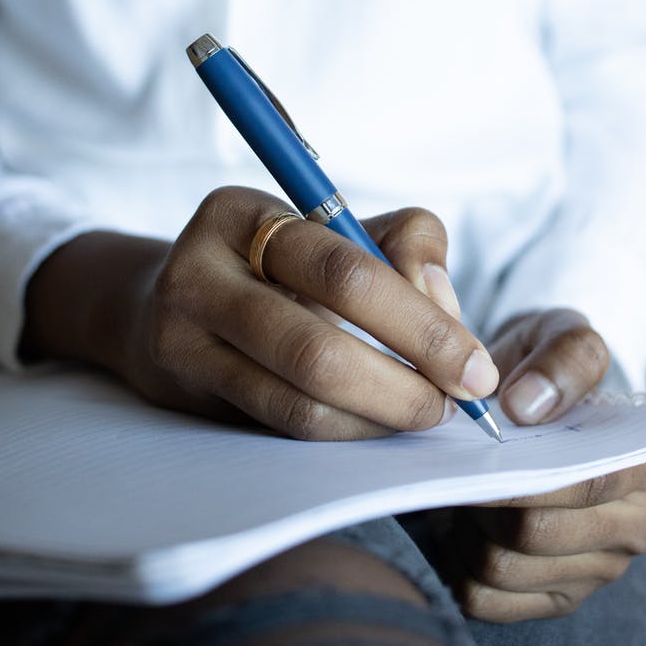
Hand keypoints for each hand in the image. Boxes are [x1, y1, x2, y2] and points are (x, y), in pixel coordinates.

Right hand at [21, 188, 498, 440]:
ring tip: (423, 414)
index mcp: (243, 213)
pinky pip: (279, 425)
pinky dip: (343, 432)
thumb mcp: (339, 227)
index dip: (422, 324)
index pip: (346, 272)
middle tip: (456, 405)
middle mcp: (200, 272)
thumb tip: (446, 309)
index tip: (477, 366)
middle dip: (404, 385)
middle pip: (318, 346)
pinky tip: (376, 425)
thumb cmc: (281, 263)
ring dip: (377, 419)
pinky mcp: (183, 391)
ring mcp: (181, 337)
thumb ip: (407, 248)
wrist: (168, 303)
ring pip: (298, 400)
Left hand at [439, 308, 645, 620]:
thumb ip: (561, 357)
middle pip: (538, 534)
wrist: (532, 393)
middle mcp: (638, 525)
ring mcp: (598, 569)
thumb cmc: (550, 362)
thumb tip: (527, 407)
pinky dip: (458, 564)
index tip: (482, 453)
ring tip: (460, 487)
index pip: (592, 483)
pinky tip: (458, 526)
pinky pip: (487, 600)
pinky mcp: (557, 597)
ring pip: (505, 570)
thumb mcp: (562, 331)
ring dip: (466, 530)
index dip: (528, 475)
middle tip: (460, 465)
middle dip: (486, 501)